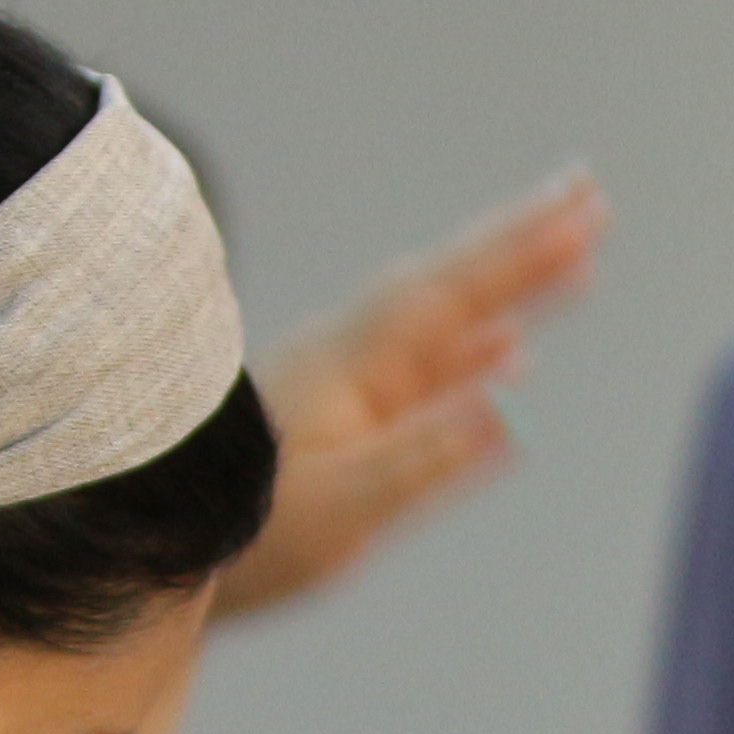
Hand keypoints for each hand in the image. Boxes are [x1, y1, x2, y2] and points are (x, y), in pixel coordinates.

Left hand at [229, 173, 609, 619]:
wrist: (143, 540)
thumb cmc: (239, 538)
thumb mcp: (339, 511)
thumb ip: (422, 461)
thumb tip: (510, 415)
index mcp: (356, 369)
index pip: (457, 295)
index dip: (523, 254)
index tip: (586, 210)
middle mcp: (353, 360)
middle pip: (453, 286)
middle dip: (524, 242)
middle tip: (590, 194)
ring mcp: (346, 386)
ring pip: (445, 320)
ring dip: (507, 288)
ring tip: (570, 262)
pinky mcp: (338, 418)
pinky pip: (427, 367)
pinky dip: (474, 350)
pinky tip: (505, 354)